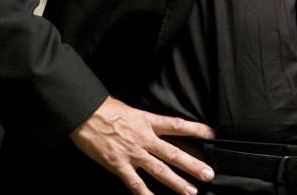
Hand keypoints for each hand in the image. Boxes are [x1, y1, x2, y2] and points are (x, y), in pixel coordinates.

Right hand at [69, 96, 215, 194]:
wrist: (84, 113)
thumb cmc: (105, 109)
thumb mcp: (131, 110)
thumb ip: (145, 121)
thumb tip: (157, 127)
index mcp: (147, 121)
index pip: (177, 125)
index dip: (195, 130)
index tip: (212, 135)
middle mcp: (144, 138)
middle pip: (173, 153)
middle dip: (192, 165)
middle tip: (208, 174)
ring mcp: (132, 153)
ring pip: (159, 170)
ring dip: (176, 183)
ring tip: (191, 192)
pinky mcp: (118, 165)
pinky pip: (134, 183)